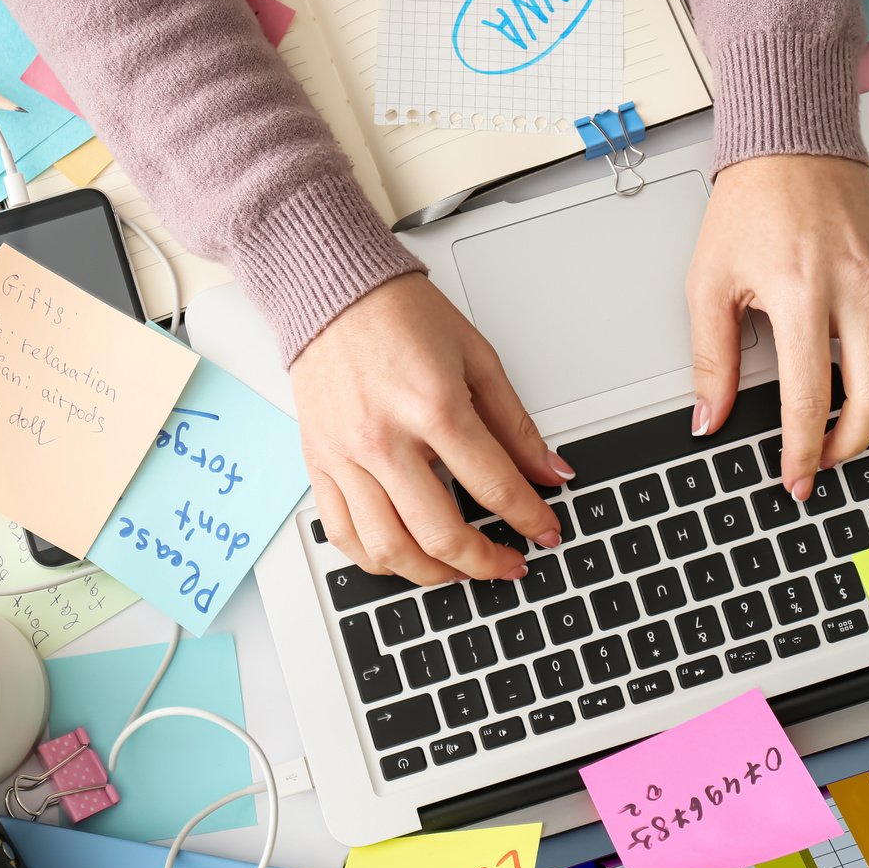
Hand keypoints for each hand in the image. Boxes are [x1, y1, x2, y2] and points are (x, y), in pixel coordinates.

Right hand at [291, 274, 570, 585]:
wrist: (334, 292)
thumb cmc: (401, 316)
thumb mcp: (477, 359)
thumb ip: (515, 424)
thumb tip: (550, 472)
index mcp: (433, 407)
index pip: (493, 486)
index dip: (529, 519)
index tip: (546, 532)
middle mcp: (384, 440)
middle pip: (440, 533)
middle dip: (486, 562)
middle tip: (508, 565)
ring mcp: (345, 457)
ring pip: (389, 548)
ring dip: (432, 575)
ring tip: (459, 570)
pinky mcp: (318, 464)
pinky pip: (343, 535)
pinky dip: (376, 559)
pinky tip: (403, 557)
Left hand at [687, 154, 868, 498]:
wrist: (794, 144)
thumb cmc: (752, 205)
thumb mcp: (709, 282)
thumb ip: (710, 358)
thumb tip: (709, 418)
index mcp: (802, 291)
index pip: (811, 396)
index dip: (802, 449)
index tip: (795, 475)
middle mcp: (857, 287)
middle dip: (850, 444)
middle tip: (824, 459)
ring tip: (858, 426)